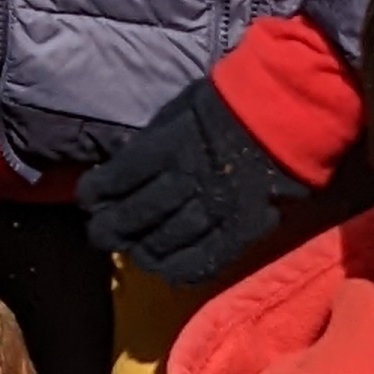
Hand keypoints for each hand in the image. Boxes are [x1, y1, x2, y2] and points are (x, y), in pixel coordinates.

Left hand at [77, 77, 304, 287]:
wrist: (285, 112)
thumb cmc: (226, 104)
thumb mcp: (177, 110)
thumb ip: (150, 143)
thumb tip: (121, 166)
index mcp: (167, 147)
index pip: (118, 179)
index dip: (96, 193)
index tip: (89, 197)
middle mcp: (186, 182)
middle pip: (136, 216)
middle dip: (111, 228)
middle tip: (100, 234)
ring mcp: (213, 209)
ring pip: (165, 242)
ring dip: (142, 251)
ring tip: (133, 251)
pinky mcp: (240, 230)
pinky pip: (204, 259)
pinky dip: (180, 268)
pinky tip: (165, 269)